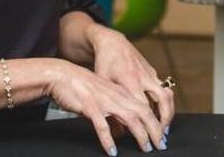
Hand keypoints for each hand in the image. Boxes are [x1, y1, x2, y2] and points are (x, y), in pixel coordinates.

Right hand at [47, 61, 166, 155]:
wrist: (62, 75)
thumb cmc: (82, 86)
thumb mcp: (103, 98)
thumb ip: (114, 113)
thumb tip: (121, 132)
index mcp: (122, 92)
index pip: (145, 107)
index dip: (156, 122)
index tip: (161, 136)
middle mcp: (117, 95)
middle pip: (143, 113)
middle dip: (154, 130)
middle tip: (160, 145)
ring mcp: (105, 100)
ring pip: (129, 118)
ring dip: (140, 135)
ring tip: (145, 148)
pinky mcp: (90, 106)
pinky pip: (102, 126)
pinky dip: (108, 139)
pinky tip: (112, 150)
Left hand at [88, 25, 175, 130]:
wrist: (112, 42)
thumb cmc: (104, 63)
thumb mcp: (102, 86)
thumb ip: (109, 108)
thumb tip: (116, 134)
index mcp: (130, 81)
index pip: (144, 106)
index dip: (149, 123)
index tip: (150, 137)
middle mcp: (144, 77)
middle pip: (163, 100)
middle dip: (166, 119)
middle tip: (163, 135)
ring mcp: (150, 73)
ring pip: (167, 94)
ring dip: (168, 111)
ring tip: (164, 127)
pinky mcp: (152, 71)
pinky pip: (162, 89)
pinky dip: (164, 102)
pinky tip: (158, 113)